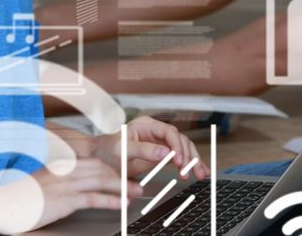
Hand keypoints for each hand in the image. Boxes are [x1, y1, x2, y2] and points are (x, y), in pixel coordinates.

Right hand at [0, 158, 138, 233]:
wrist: (1, 204)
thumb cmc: (20, 197)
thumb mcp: (44, 183)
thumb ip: (61, 180)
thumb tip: (77, 185)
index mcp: (62, 165)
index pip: (94, 162)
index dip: (113, 168)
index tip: (125, 172)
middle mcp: (65, 171)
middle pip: (102, 169)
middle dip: (123, 176)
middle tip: (137, 184)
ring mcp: (65, 184)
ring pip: (102, 181)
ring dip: (123, 187)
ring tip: (135, 193)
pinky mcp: (64, 199)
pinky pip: (93, 198)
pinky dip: (111, 200)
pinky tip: (121, 205)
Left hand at [93, 116, 209, 180]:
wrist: (100, 158)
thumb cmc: (108, 151)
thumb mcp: (123, 150)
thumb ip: (144, 150)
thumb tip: (166, 153)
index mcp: (147, 125)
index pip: (169, 132)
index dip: (177, 146)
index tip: (179, 160)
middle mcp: (156, 132)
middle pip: (180, 141)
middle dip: (188, 156)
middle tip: (188, 171)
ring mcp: (161, 142)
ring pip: (184, 149)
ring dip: (193, 161)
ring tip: (199, 175)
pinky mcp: (163, 154)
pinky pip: (181, 157)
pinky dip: (191, 164)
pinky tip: (201, 171)